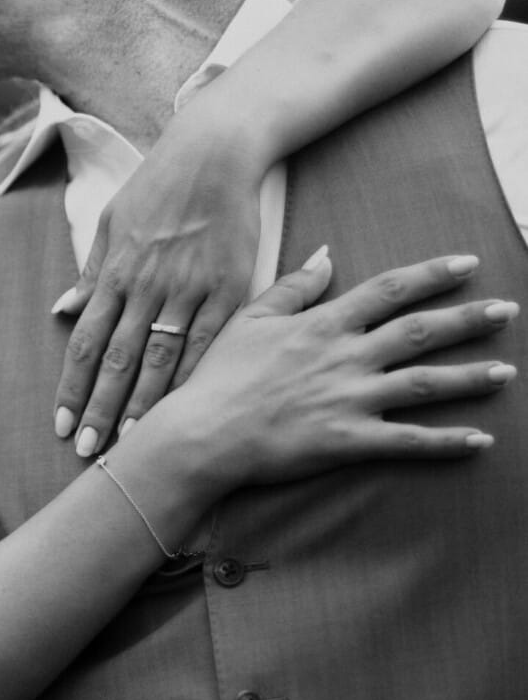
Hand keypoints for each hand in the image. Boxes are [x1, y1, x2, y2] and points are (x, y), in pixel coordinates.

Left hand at [52, 121, 266, 457]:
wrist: (215, 153)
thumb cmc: (158, 187)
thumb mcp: (110, 221)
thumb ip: (90, 271)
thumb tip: (61, 309)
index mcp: (114, 273)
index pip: (85, 343)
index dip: (71, 388)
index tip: (61, 425)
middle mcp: (145, 286)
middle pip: (118, 362)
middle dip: (100, 411)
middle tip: (89, 454)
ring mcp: (187, 289)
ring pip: (161, 360)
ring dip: (142, 406)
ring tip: (131, 445)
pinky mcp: (228, 288)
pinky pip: (208, 343)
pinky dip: (193, 379)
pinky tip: (185, 410)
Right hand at [162, 250, 517, 488]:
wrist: (202, 433)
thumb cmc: (219, 377)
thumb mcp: (248, 319)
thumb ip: (293, 288)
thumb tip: (326, 256)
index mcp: (322, 324)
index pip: (388, 290)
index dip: (431, 274)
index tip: (468, 262)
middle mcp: (345, 357)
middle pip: (420, 331)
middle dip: (469, 319)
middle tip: (508, 310)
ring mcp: (350, 399)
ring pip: (424, 383)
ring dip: (470, 378)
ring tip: (506, 373)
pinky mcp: (349, 440)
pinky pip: (408, 442)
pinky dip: (447, 443)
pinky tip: (480, 441)